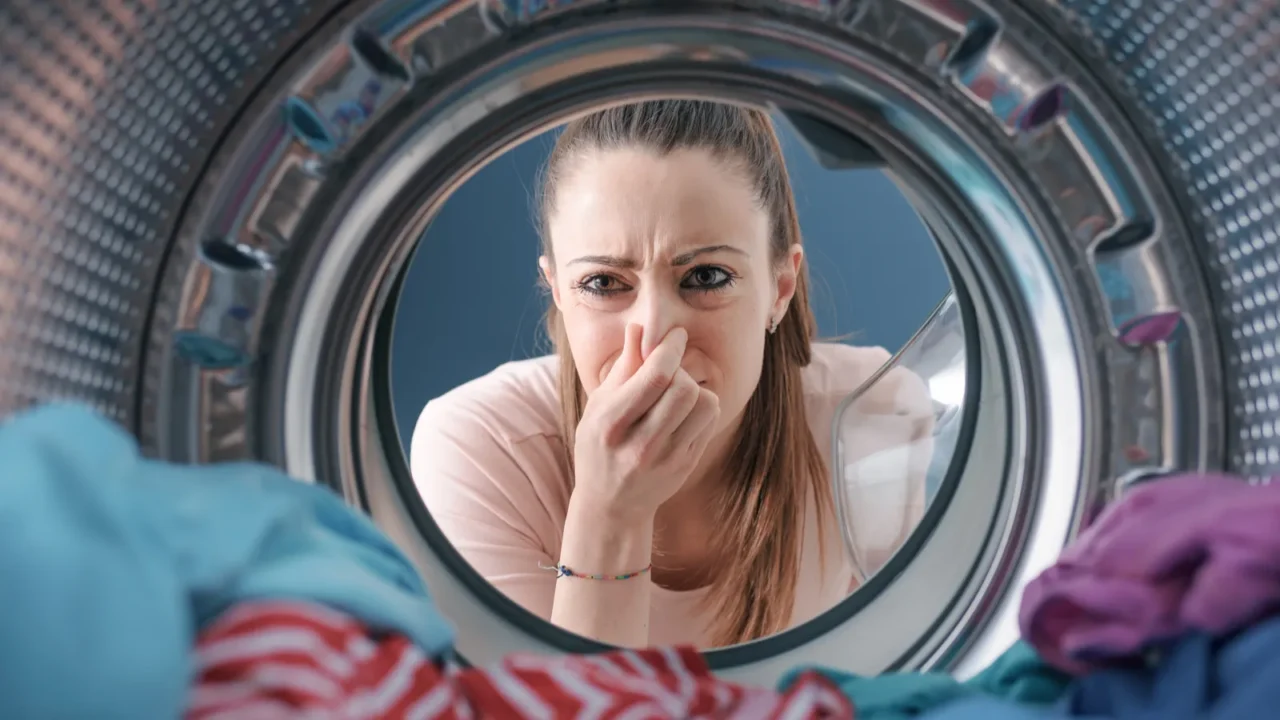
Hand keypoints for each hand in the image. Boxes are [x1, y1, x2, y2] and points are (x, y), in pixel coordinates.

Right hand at [571, 323, 720, 522]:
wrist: (611, 505)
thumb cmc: (599, 445)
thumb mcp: (599, 406)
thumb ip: (622, 367)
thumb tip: (639, 328)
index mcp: (611, 423)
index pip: (655, 375)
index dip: (670, 347)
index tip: (676, 335)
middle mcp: (640, 444)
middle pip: (683, 388)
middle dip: (680, 370)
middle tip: (668, 372)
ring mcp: (666, 458)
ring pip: (704, 403)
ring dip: (694, 389)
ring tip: (674, 395)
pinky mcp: (686, 465)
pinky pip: (709, 420)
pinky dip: (699, 407)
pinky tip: (680, 414)